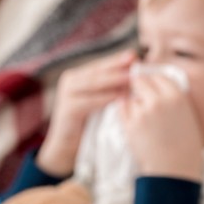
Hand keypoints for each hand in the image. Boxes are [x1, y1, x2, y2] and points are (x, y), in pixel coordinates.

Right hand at [37, 50, 134, 174]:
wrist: (69, 147)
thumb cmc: (90, 123)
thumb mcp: (102, 101)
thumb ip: (113, 88)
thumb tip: (136, 75)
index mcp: (79, 76)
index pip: (101, 64)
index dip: (117, 60)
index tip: (135, 56)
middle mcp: (71, 81)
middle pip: (98, 71)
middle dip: (117, 66)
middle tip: (134, 63)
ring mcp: (67, 94)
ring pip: (93, 83)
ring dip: (114, 80)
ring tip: (131, 78)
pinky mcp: (67, 110)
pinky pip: (89, 102)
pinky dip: (105, 99)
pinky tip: (119, 98)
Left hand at [119, 71, 203, 180]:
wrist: (176, 169)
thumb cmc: (186, 145)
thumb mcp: (187, 114)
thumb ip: (172, 98)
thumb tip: (157, 84)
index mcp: (177, 96)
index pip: (159, 76)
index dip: (154, 81)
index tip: (151, 85)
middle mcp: (159, 100)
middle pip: (141, 81)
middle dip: (139, 86)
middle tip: (141, 97)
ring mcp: (143, 112)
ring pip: (130, 96)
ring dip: (133, 102)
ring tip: (144, 118)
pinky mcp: (130, 124)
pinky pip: (121, 108)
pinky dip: (125, 111)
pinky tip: (134, 121)